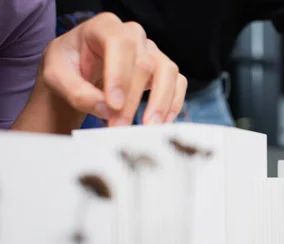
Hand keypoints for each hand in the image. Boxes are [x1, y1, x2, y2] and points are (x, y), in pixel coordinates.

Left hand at [39, 12, 186, 126]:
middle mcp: (133, 35)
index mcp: (105, 27)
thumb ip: (76, 92)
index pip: (120, 44)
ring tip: (148, 127)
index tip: (113, 105)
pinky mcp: (163, 70)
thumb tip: (107, 109)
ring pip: (167, 72)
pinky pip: (178, 84)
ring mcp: (152, 51)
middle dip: (133, 100)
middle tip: (119, 127)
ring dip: (160, 102)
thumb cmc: (68, 67)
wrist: (78, 71)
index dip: (120, 75)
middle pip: (143, 64)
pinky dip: (173, 104)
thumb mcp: (57, 76)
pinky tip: (160, 123)